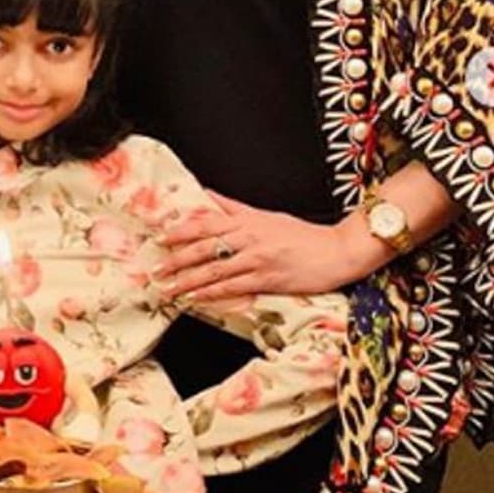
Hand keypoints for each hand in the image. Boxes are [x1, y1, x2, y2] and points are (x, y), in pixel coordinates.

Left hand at [156, 190, 359, 302]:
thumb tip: (208, 194)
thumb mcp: (267, 215)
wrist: (337, 251)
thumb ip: (235, 207)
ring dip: (188, 280)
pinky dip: (212, 293)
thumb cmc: (302, 234)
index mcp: (247, 221)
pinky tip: (196, 298)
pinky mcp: (268, 279)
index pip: (206, 223)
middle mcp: (249, 237)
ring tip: (168, 288)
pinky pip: (233, 287)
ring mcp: (258, 259)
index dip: (180, 230)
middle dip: (177, 259)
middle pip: (205, 247)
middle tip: (155, 269)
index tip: (160, 237)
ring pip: (215, 269)